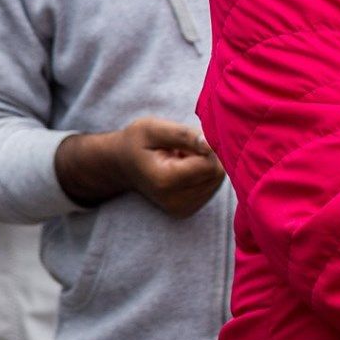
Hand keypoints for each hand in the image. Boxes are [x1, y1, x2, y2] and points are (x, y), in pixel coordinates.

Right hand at [56, 118, 224, 217]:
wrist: (122, 165)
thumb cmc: (136, 142)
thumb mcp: (153, 128)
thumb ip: (183, 135)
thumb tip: (210, 143)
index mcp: (165, 181)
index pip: (210, 164)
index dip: (205, 146)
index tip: (186, 139)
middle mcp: (175, 201)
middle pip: (216, 173)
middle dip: (206, 155)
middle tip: (182, 149)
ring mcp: (182, 209)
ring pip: (217, 180)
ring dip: (204, 163)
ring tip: (181, 158)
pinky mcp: (188, 210)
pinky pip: (212, 187)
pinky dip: (203, 174)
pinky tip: (184, 169)